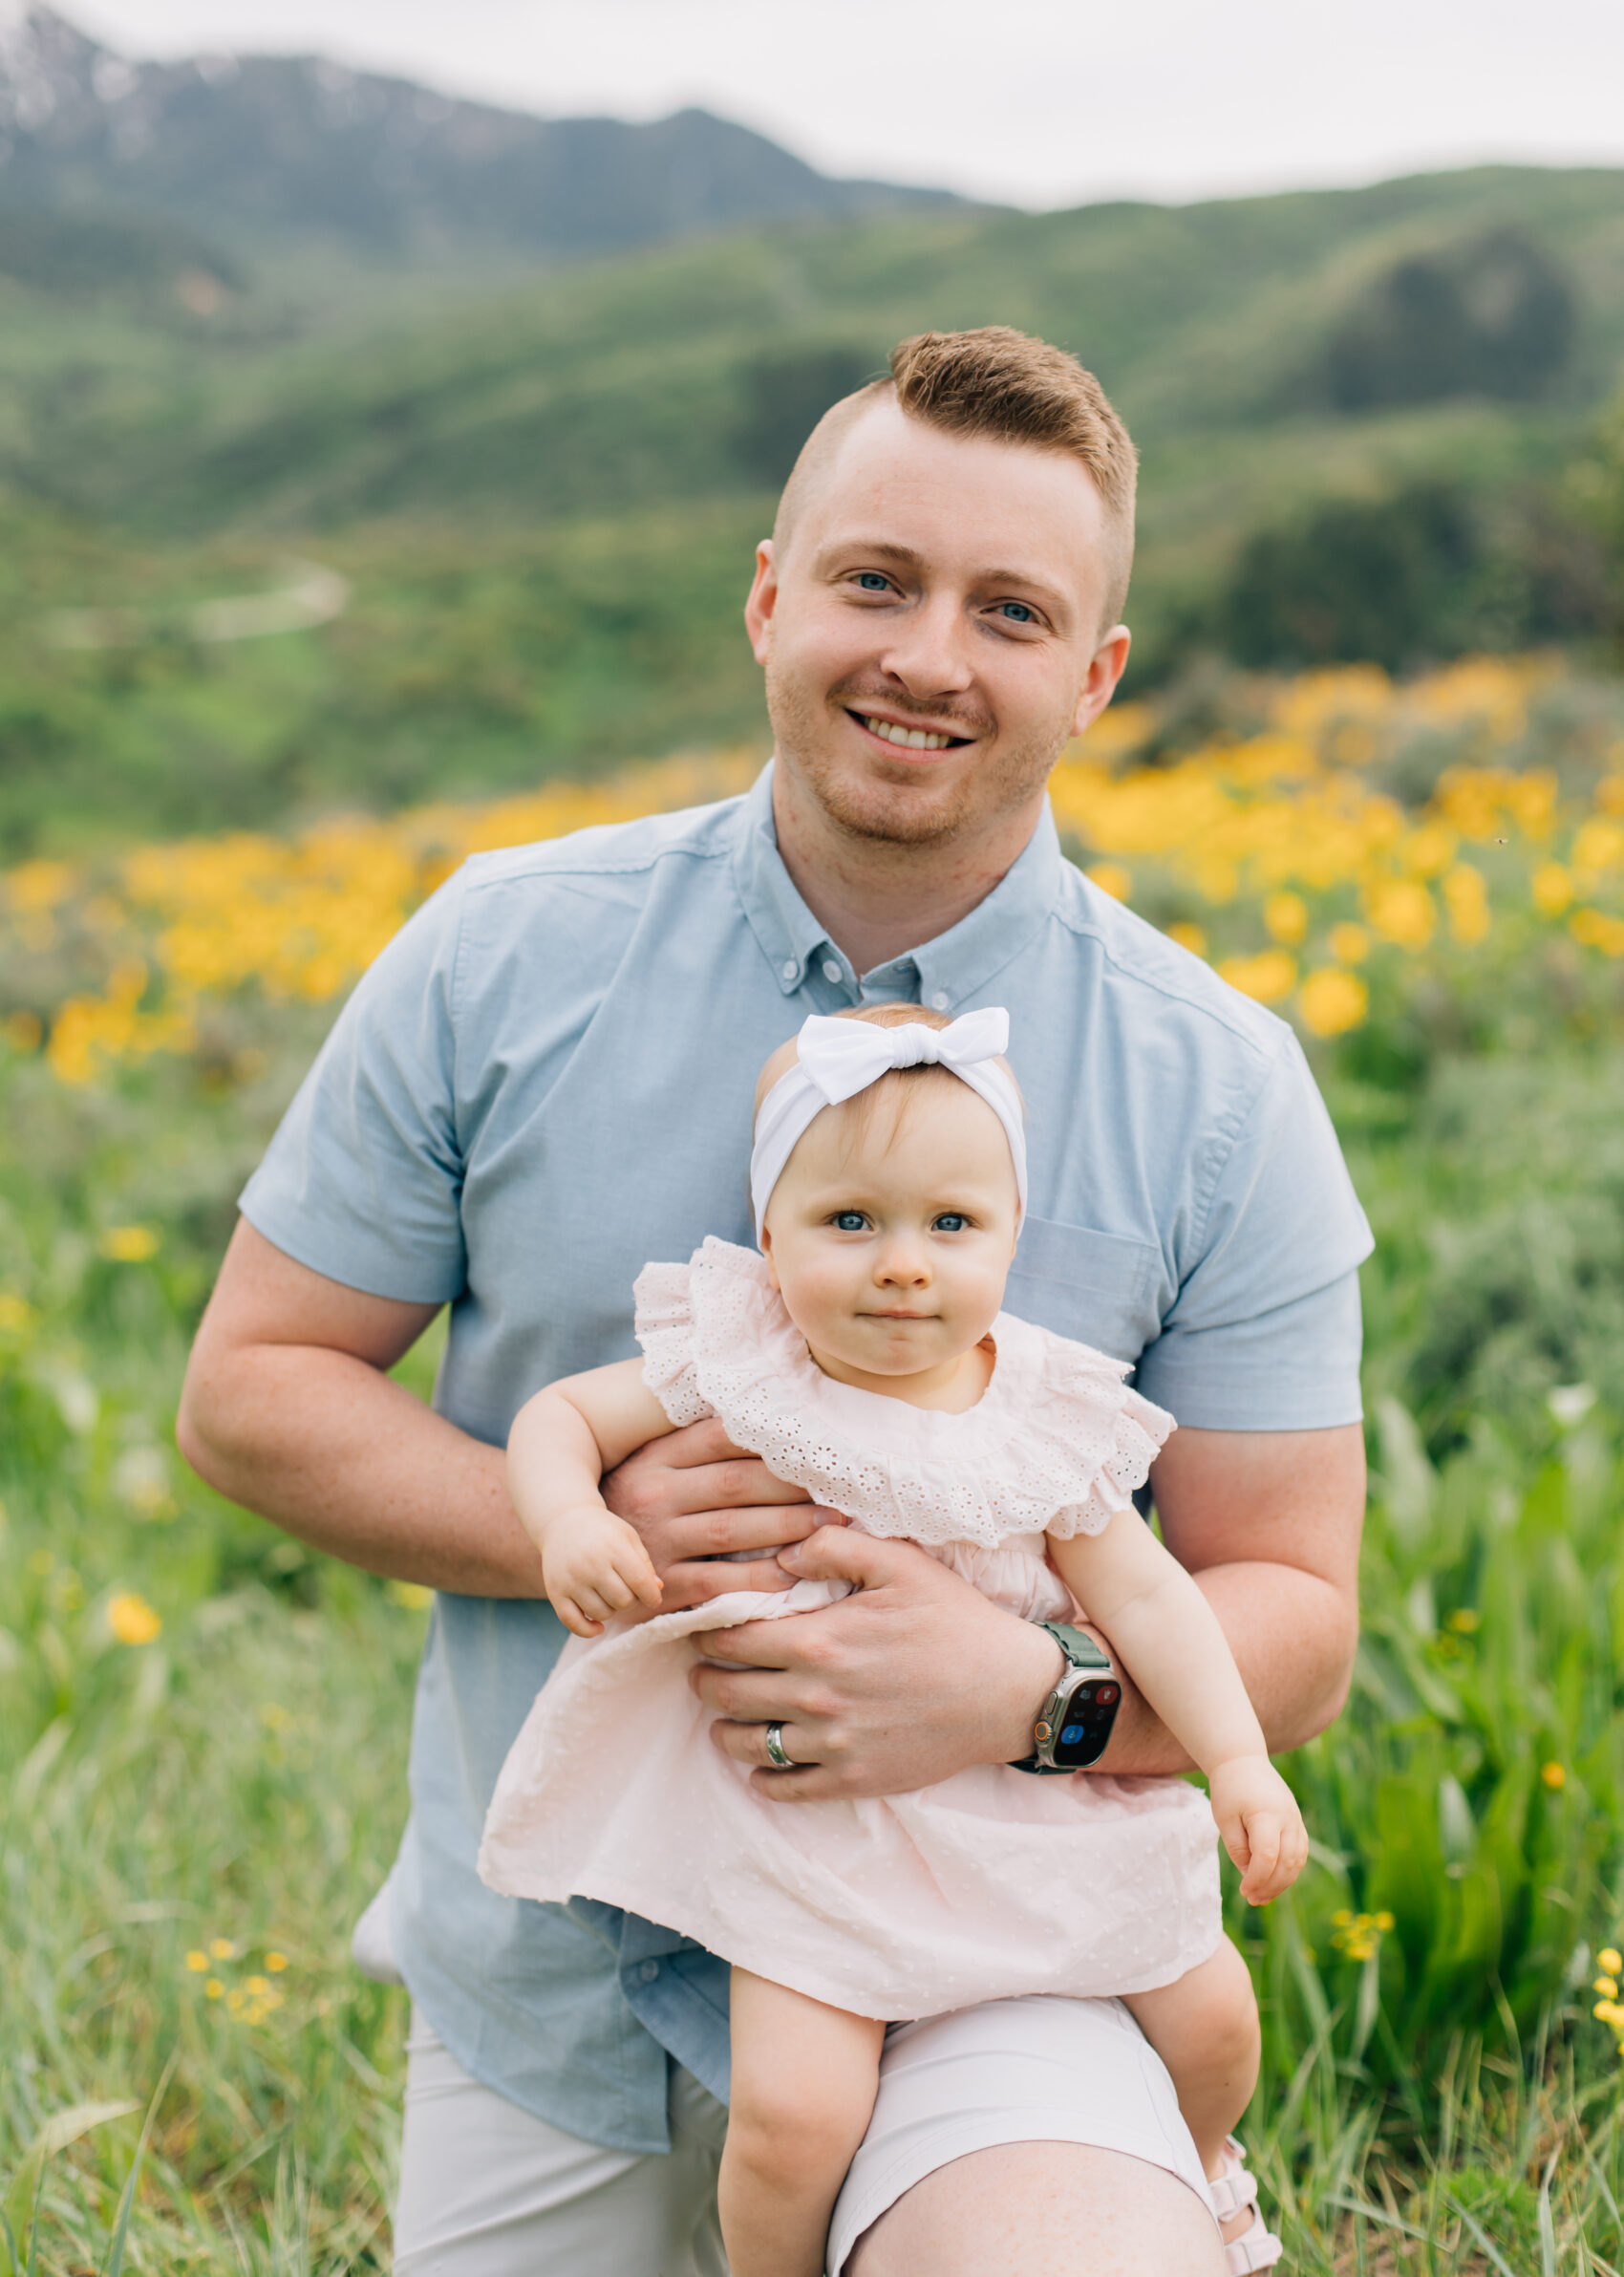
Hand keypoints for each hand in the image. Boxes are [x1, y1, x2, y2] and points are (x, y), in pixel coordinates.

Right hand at [540, 1504, 663, 1636]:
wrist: (562, 1521)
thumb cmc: (602, 1530)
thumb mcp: (627, 1537)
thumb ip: (644, 1563)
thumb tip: (657, 1590)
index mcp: (613, 1548)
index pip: (640, 1582)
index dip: (652, 1596)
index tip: (653, 1598)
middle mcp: (590, 1565)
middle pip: (623, 1601)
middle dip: (631, 1601)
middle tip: (627, 1591)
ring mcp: (571, 1580)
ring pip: (601, 1613)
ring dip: (611, 1610)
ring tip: (609, 1595)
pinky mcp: (555, 1592)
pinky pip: (573, 1623)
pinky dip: (589, 1630)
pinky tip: (598, 1626)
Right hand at [601, 1417, 829, 1613]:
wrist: (581, 1561)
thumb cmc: (638, 1506)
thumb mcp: (654, 1465)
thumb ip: (698, 1446)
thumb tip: (771, 1418)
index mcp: (656, 1457)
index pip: (720, 1438)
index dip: (771, 1439)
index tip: (818, 1443)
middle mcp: (653, 1493)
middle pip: (736, 1482)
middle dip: (794, 1486)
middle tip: (843, 1490)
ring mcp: (655, 1540)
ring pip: (732, 1530)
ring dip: (789, 1527)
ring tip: (833, 1527)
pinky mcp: (659, 1585)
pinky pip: (717, 1581)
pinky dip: (757, 1579)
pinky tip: (793, 1573)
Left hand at [691, 1524, 1064, 1800]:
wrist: (1009, 1691)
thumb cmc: (955, 1621)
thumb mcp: (901, 1564)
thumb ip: (834, 1548)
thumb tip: (781, 1551)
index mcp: (818, 1641)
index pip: (729, 1639)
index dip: (706, 1631)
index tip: (703, 1626)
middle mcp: (816, 1696)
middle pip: (726, 1693)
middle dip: (705, 1678)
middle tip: (704, 1668)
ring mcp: (833, 1743)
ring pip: (746, 1744)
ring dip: (724, 1729)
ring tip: (725, 1715)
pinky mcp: (853, 1779)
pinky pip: (784, 1787)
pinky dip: (762, 1777)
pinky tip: (762, 1761)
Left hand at [1207, 1756, 1307, 1903]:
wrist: (1243, 1761)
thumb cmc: (1229, 1789)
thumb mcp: (1224, 1819)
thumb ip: (1238, 1849)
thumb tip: (1250, 1876)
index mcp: (1267, 1814)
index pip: (1268, 1856)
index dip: (1257, 1878)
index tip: (1244, 1891)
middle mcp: (1288, 1818)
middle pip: (1287, 1862)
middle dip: (1271, 1886)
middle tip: (1252, 1899)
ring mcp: (1296, 1820)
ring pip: (1298, 1861)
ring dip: (1282, 1882)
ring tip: (1262, 1896)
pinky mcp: (1297, 1822)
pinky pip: (1300, 1852)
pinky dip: (1289, 1870)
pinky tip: (1273, 1881)